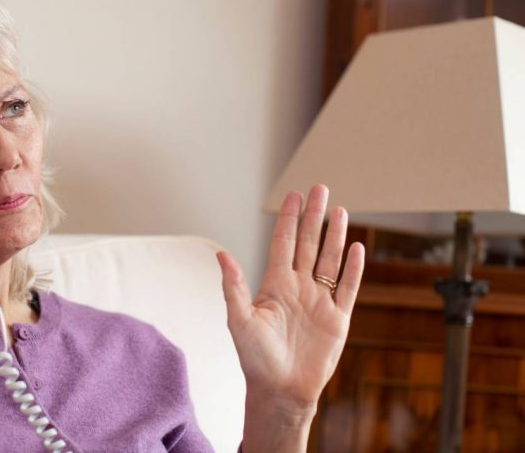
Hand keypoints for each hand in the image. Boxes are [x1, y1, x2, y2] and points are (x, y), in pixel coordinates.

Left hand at [218, 185, 363, 410]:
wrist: (280, 390)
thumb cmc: (255, 358)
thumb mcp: (239, 320)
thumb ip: (233, 287)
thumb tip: (220, 255)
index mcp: (274, 285)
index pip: (283, 243)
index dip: (288, 219)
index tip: (293, 195)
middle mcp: (298, 287)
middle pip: (308, 244)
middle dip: (313, 216)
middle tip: (319, 188)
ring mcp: (319, 301)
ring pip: (329, 260)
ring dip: (335, 236)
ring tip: (338, 210)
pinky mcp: (338, 318)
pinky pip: (348, 288)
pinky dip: (354, 269)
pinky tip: (357, 247)